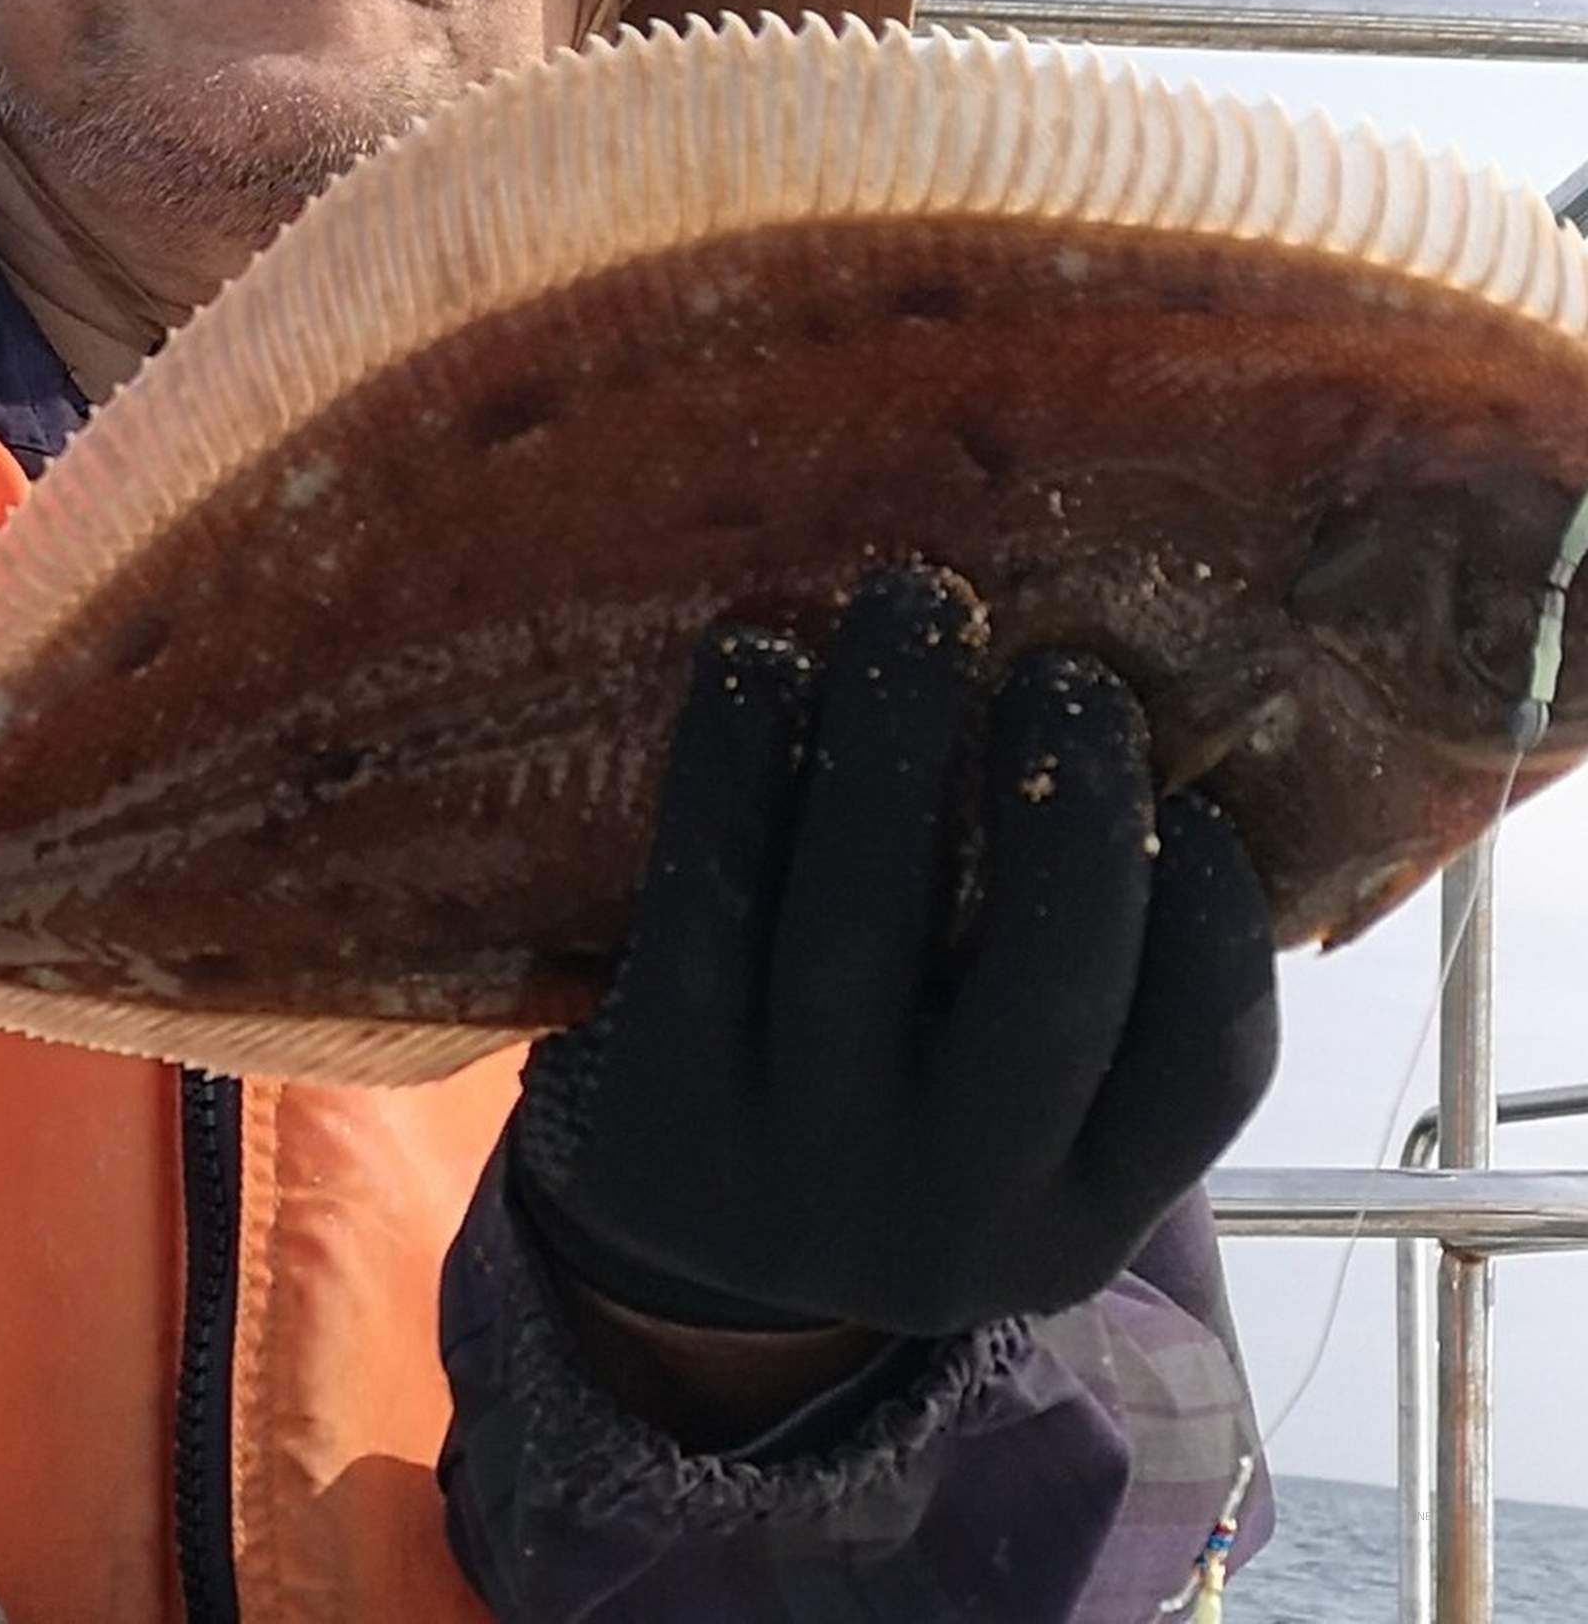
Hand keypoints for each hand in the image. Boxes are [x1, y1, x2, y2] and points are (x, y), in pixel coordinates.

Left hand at [511, 565, 1279, 1348]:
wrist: (680, 1271)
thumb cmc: (890, 1132)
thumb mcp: (1019, 1134)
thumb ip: (1100, 1005)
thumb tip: (1180, 755)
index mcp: (1080, 1220)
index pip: (1201, 1068)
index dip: (1221, 922)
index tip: (1203, 799)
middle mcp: (951, 1215)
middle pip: (1042, 994)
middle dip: (1068, 808)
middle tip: (1067, 671)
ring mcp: (797, 1172)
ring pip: (859, 932)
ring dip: (893, 744)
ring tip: (915, 605)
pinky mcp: (656, 1110)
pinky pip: (701, 910)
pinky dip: (730, 770)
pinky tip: (755, 663)